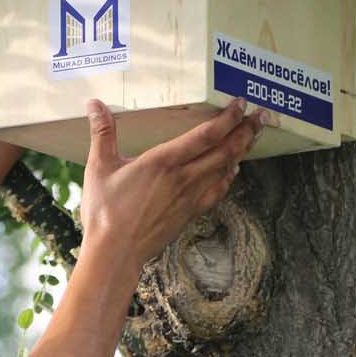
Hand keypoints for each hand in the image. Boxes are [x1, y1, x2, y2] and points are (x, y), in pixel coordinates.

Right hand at [79, 98, 263, 273]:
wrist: (116, 253)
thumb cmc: (105, 212)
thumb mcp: (99, 168)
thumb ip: (102, 133)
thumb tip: (94, 104)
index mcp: (163, 162)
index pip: (206, 135)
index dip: (228, 118)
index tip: (240, 103)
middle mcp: (183, 178)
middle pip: (225, 150)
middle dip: (246, 130)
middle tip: (261, 115)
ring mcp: (190, 197)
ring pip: (225, 169)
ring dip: (242, 150)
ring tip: (253, 135)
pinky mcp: (190, 213)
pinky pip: (217, 191)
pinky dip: (229, 177)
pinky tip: (233, 169)